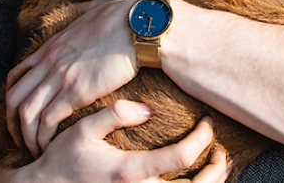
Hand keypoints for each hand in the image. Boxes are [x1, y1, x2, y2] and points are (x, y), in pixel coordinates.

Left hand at [6, 0, 140, 157]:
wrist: (138, 25)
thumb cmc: (123, 18)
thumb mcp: (94, 9)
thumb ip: (81, 10)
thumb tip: (79, 7)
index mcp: (52, 45)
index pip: (17, 74)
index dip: (13, 97)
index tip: (19, 112)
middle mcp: (50, 62)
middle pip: (14, 97)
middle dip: (11, 122)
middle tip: (19, 138)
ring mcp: (61, 76)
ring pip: (26, 112)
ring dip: (26, 135)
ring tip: (34, 149)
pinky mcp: (77, 91)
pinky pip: (48, 120)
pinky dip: (44, 137)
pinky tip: (50, 146)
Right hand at [13, 100, 229, 182]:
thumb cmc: (63, 160)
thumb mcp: (83, 130)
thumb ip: (114, 115)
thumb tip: (147, 109)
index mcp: (130, 172)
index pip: (181, 159)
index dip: (202, 140)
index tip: (206, 123)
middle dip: (217, 170)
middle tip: (220, 151)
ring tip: (216, 167)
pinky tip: (194, 181)